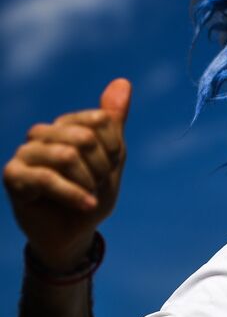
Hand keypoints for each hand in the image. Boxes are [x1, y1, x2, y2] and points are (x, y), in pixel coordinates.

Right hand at [3, 78, 131, 271]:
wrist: (73, 234)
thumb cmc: (92, 194)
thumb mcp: (112, 159)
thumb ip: (114, 121)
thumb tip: (123, 81)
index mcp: (67, 124)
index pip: (100, 120)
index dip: (113, 149)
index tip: (111, 170)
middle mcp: (43, 132)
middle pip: (84, 137)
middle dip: (101, 168)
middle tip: (98, 186)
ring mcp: (25, 152)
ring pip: (67, 155)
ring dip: (88, 182)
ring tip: (90, 197)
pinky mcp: (13, 174)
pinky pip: (48, 178)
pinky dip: (73, 194)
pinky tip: (87, 205)